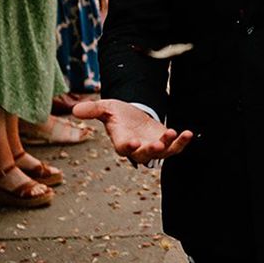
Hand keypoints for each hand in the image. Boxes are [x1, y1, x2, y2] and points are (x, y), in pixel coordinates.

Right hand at [72, 99, 192, 164]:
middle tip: (157, 144)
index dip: (127, 146)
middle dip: (151, 150)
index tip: (132, 143)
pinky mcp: (165, 142)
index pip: (123, 147)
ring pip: (162, 153)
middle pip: (144, 155)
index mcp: (121, 140)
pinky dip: (181, 143)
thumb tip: (75, 110)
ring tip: (174, 133)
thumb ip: (93, 109)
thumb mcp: (106, 108)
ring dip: (169, 146)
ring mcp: (152, 147)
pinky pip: (174, 148)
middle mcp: (137, 148)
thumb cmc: (118, 114)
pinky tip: (189, 133)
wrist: (134, 115)